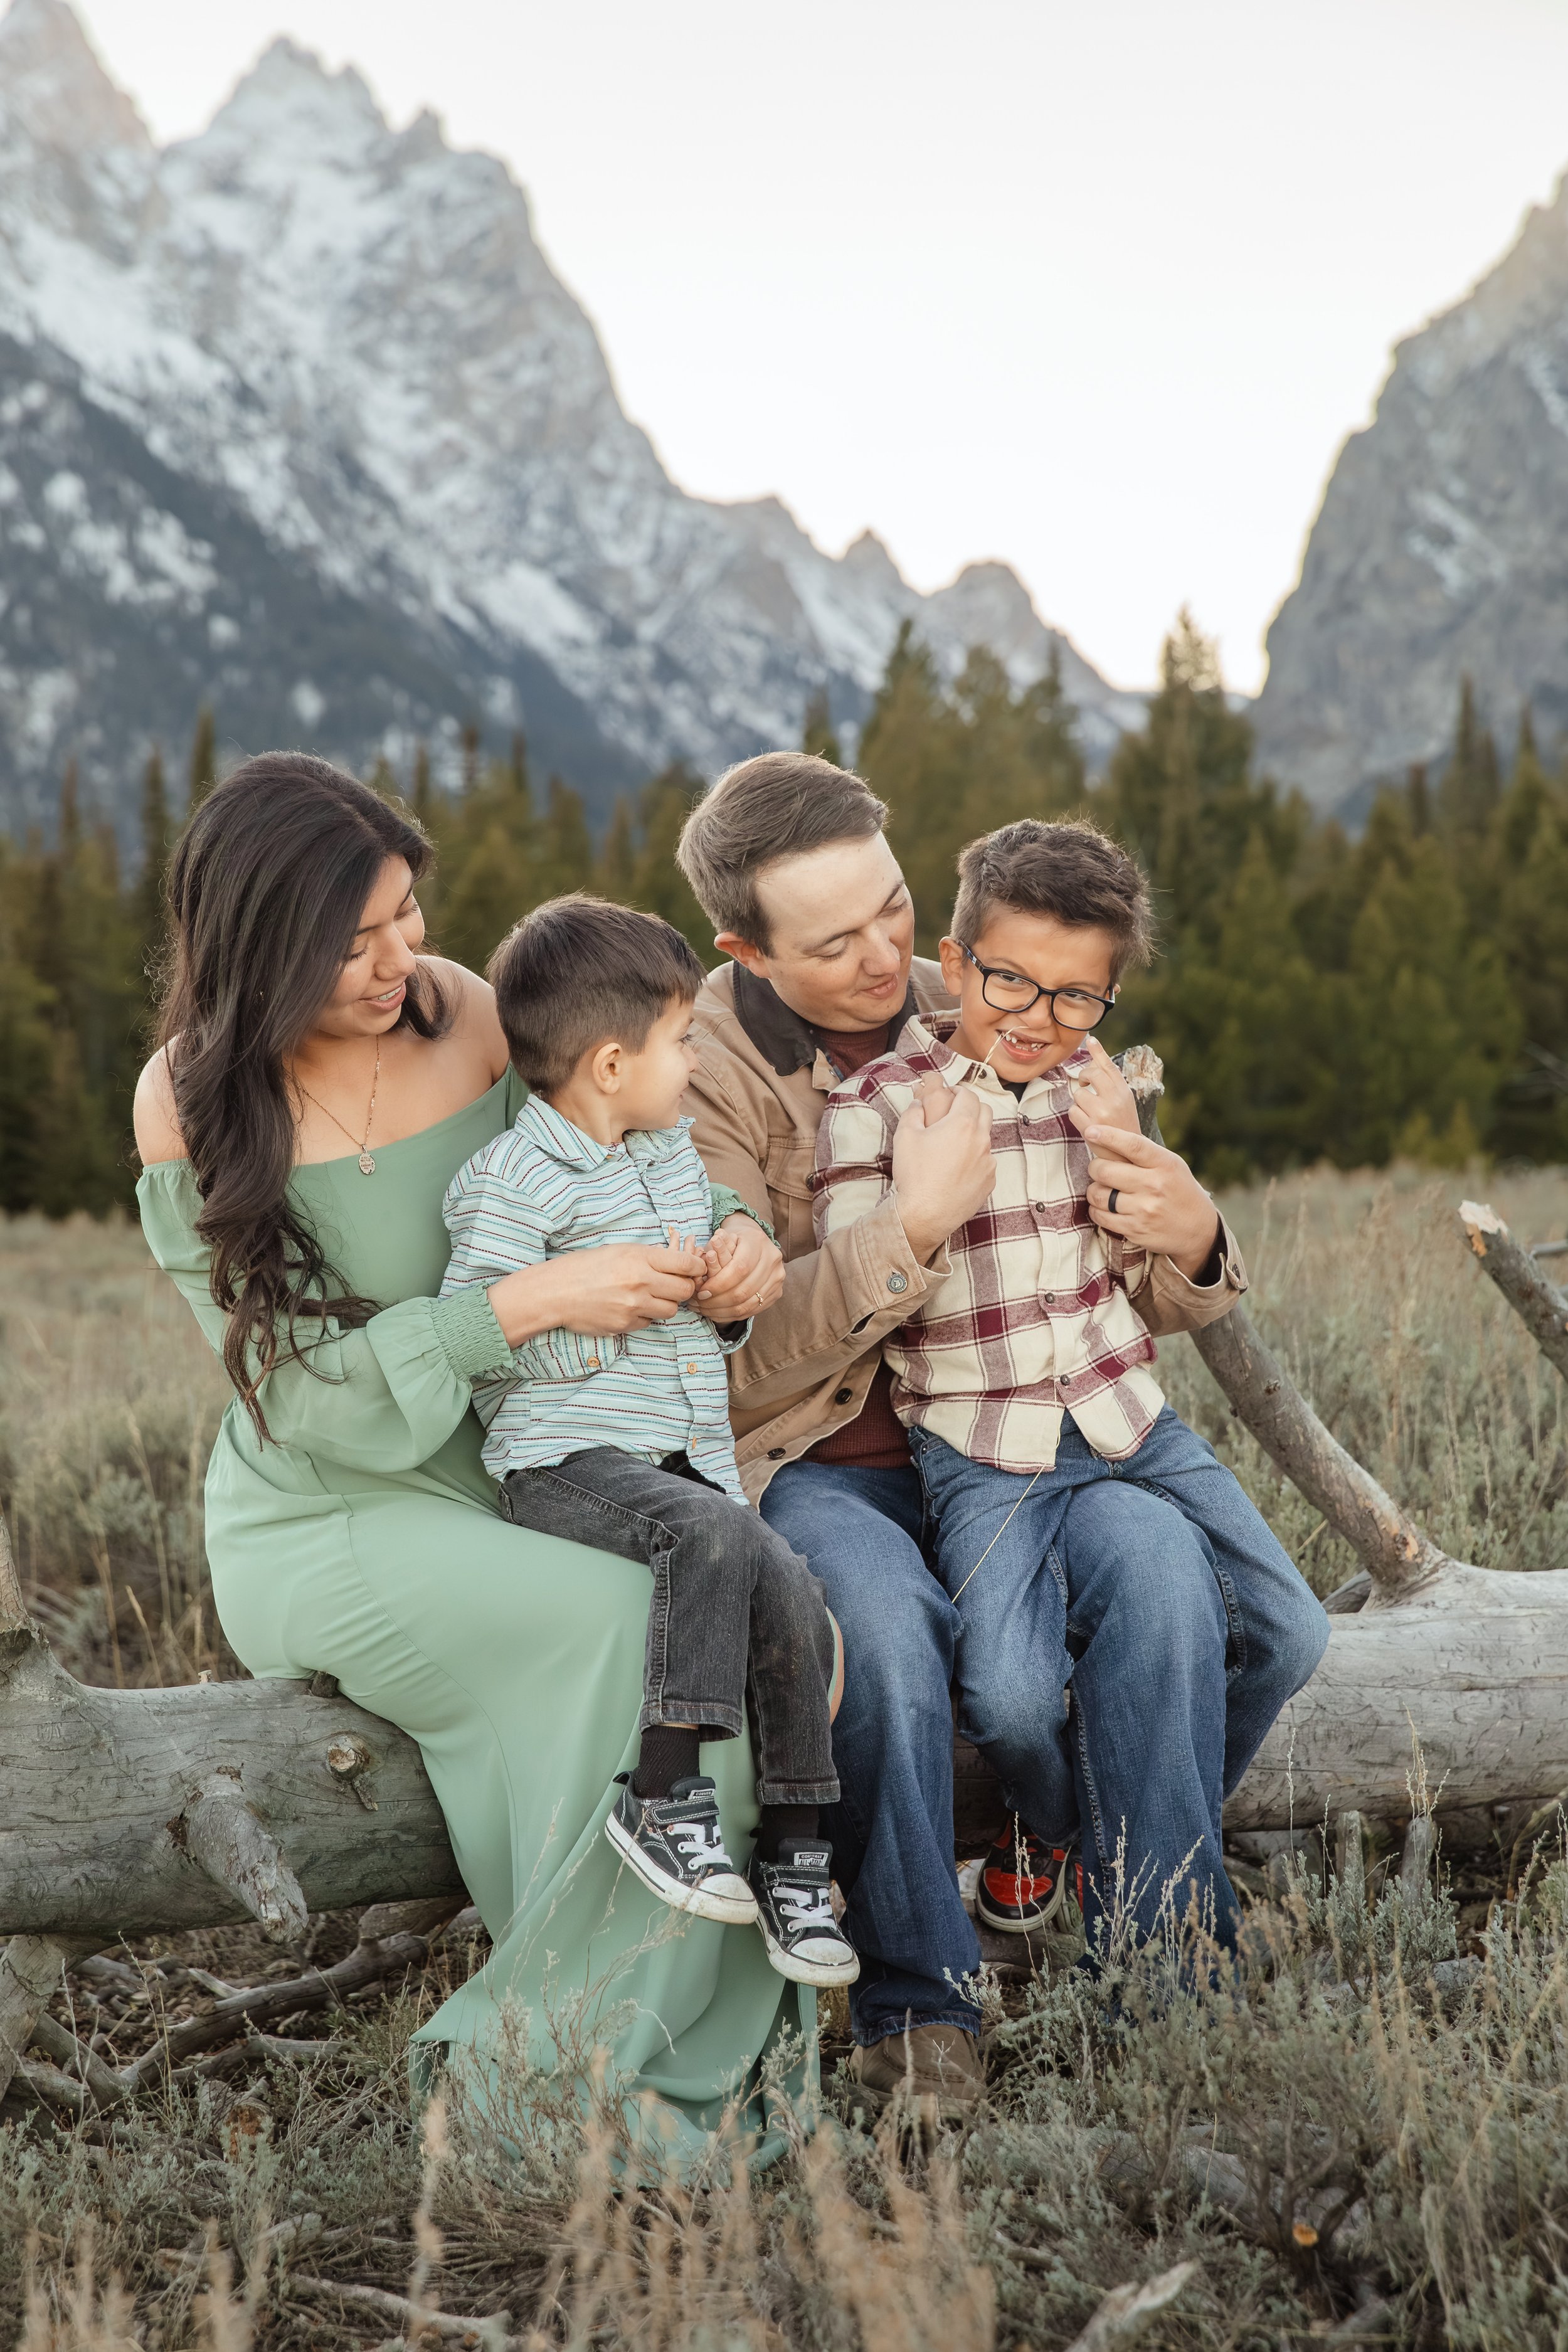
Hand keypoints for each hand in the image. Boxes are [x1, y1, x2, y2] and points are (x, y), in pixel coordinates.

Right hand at [488, 1241, 699, 1343]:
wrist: (555, 1292)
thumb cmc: (584, 1266)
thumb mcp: (618, 1250)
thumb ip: (649, 1257)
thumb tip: (677, 1262)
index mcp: (640, 1258)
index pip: (687, 1264)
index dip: (697, 1267)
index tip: (697, 1269)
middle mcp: (640, 1282)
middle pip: (685, 1290)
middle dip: (685, 1287)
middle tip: (675, 1284)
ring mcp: (633, 1306)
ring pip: (671, 1310)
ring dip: (666, 1304)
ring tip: (650, 1296)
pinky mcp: (625, 1325)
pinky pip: (650, 1323)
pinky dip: (646, 1317)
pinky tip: (630, 1307)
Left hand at [693, 1214, 784, 1321]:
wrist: (754, 1242)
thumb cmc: (733, 1240)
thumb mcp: (720, 1238)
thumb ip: (712, 1252)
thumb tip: (703, 1264)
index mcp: (758, 1243)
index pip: (739, 1269)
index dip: (719, 1284)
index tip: (701, 1292)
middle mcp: (773, 1260)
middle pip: (744, 1290)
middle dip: (718, 1301)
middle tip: (700, 1304)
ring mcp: (778, 1278)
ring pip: (748, 1304)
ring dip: (723, 1311)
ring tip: (705, 1310)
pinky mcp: (778, 1292)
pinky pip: (754, 1310)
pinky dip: (733, 1315)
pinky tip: (717, 1313)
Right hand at [892, 1071, 995, 1259]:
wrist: (925, 1215)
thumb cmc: (915, 1175)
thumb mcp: (905, 1136)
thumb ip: (913, 1112)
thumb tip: (918, 1104)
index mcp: (962, 1124)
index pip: (969, 1095)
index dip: (958, 1091)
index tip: (949, 1094)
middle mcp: (981, 1140)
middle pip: (985, 1111)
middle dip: (971, 1107)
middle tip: (955, 1112)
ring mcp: (988, 1163)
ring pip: (986, 1138)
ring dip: (973, 1134)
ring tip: (953, 1144)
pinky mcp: (990, 1182)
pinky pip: (986, 1162)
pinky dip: (975, 1158)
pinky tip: (957, 1168)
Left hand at [1064, 1035, 1141, 1140]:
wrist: (1126, 1157)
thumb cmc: (1121, 1128)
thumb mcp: (1122, 1103)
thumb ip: (1109, 1083)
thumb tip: (1095, 1059)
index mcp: (1124, 1092)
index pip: (1109, 1066)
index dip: (1098, 1052)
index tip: (1090, 1039)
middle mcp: (1115, 1098)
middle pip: (1090, 1074)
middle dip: (1083, 1078)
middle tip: (1085, 1085)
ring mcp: (1102, 1112)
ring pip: (1078, 1094)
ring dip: (1080, 1103)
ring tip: (1091, 1115)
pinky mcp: (1091, 1126)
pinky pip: (1072, 1111)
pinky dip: (1076, 1117)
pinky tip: (1087, 1125)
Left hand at [1081, 1124, 1221, 1277]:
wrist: (1198, 1228)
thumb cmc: (1178, 1189)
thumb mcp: (1170, 1165)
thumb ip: (1144, 1152)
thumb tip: (1107, 1135)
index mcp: (1164, 1163)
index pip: (1132, 1145)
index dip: (1108, 1136)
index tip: (1091, 1131)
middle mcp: (1154, 1185)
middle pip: (1105, 1170)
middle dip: (1095, 1168)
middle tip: (1099, 1169)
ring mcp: (1144, 1209)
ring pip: (1098, 1194)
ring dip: (1094, 1191)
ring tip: (1102, 1189)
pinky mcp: (1135, 1229)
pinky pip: (1100, 1216)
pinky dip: (1096, 1210)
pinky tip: (1104, 1207)